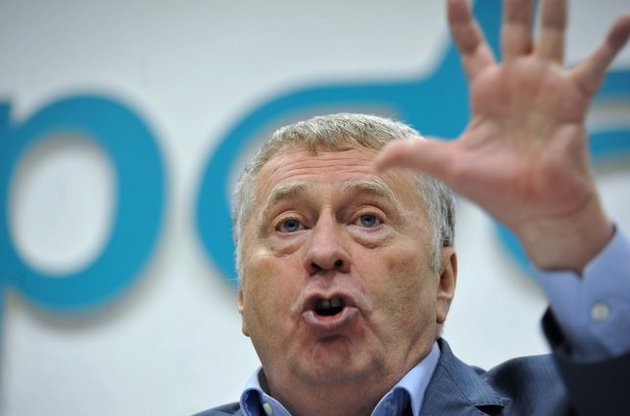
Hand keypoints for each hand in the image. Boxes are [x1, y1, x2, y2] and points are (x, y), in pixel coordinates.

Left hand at [376, 0, 629, 271]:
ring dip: (555, 4)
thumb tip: (376, 160)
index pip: (470, 43)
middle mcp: (517, 81)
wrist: (536, 211)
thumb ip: (413, 154)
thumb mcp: (448, 166)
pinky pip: (596, 62)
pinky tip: (624, 17)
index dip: (461, 17)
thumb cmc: (496, 191)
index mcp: (486, 91)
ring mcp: (547, 86)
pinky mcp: (573, 98)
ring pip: (552, 31)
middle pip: (513, 25)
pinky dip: (613, 41)